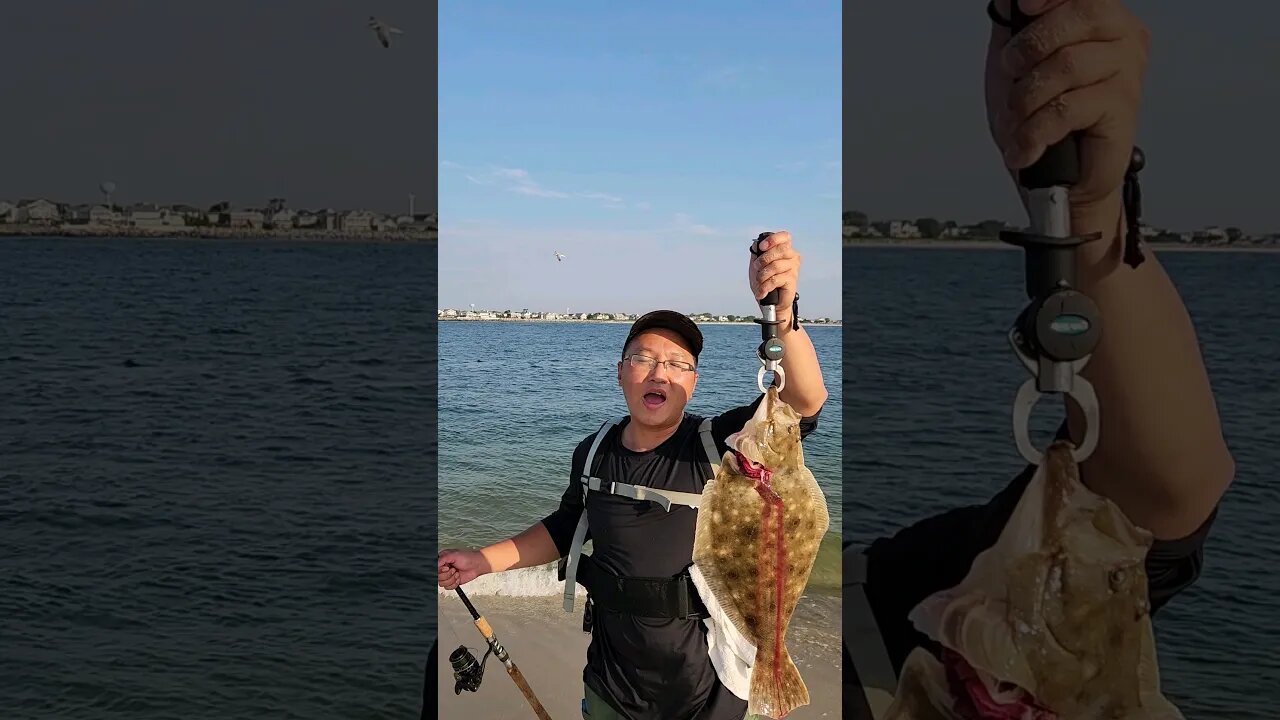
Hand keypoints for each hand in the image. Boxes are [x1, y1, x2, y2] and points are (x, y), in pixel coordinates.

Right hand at [437, 548, 489, 589]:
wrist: (477, 565)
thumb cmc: (467, 558)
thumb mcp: (453, 555)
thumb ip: (442, 559)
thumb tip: (435, 565)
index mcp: (441, 561)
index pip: (434, 569)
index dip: (439, 570)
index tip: (446, 568)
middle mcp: (443, 569)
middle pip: (437, 577)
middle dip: (447, 575)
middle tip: (454, 570)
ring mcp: (447, 576)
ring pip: (442, 583)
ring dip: (451, 579)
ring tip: (457, 573)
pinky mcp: (452, 582)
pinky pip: (448, 587)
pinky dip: (454, 583)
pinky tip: (458, 577)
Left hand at [749, 231, 799, 319]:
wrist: (769, 302)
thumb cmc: (765, 281)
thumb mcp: (757, 264)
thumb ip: (757, 253)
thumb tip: (756, 244)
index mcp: (785, 250)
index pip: (784, 237)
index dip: (773, 239)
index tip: (762, 247)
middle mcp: (792, 257)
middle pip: (781, 250)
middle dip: (764, 259)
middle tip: (757, 268)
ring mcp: (793, 269)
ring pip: (776, 266)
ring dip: (762, 275)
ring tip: (759, 282)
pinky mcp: (792, 281)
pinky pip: (776, 279)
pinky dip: (765, 287)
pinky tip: (761, 292)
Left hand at [984, 0, 1148, 220]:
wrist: (1053, 179)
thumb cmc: (1038, 117)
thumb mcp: (1013, 61)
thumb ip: (1014, 23)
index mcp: (1100, 20)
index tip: (1024, 5)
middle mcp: (1122, 39)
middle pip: (1078, 16)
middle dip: (1029, 47)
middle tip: (1011, 73)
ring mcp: (1128, 72)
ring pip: (1068, 65)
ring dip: (1027, 98)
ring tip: (1018, 122)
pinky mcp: (1123, 108)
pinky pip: (1068, 107)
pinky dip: (1035, 131)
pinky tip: (1027, 147)